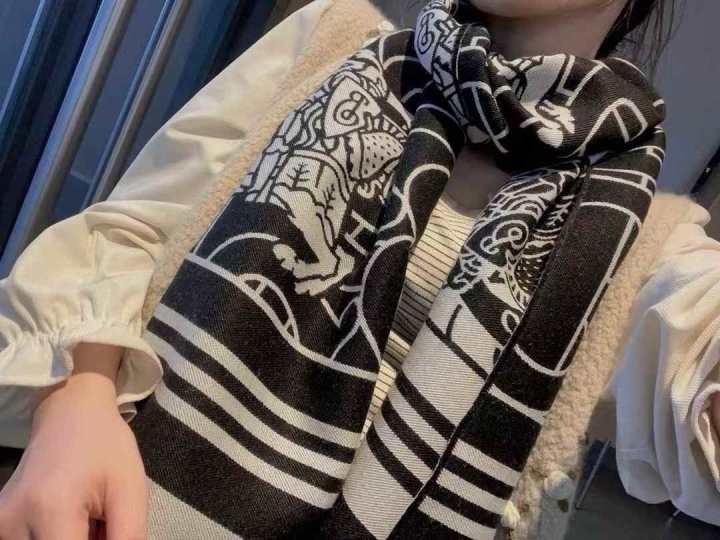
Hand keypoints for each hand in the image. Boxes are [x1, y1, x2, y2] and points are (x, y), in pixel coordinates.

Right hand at [0, 344, 147, 539]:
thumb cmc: (106, 446)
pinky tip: (74, 522)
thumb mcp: (130, 490)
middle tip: (104, 525)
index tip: (112, 532)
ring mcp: (1, 523)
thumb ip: (127, 537)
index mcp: (51, 510)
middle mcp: (13, 521)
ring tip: (91, 521)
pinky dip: (58, 538)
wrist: (69, 412)